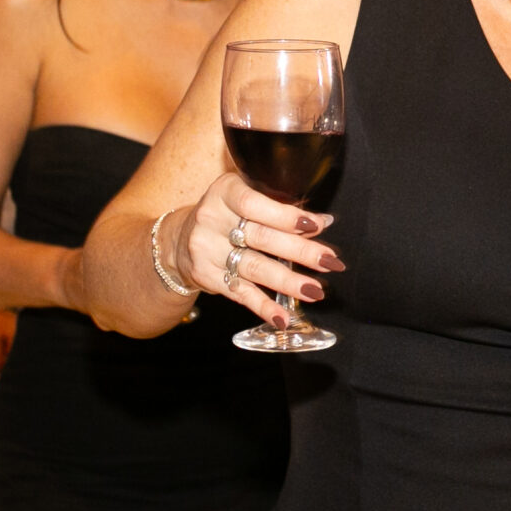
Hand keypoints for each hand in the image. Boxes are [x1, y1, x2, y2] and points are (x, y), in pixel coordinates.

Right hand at [166, 173, 342, 326]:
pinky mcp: (206, 276)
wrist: (179, 239)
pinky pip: (240, 293)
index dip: (287, 216)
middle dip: (301, 251)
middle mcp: (212, 219)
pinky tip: (283, 317)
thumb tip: (323, 222)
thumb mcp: (243, 199)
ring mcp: (206, 250)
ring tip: (315, 291)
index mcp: (224, 192)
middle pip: (262, 238)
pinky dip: (264, 307)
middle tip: (330, 262)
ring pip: (254, 268)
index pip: (256, 203)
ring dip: (288, 282)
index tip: (317, 225)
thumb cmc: (225, 214)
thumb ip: (278, 208)